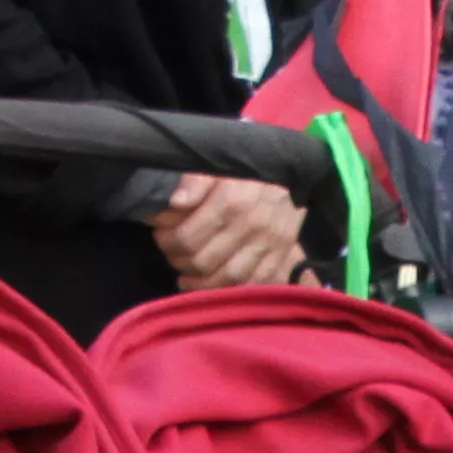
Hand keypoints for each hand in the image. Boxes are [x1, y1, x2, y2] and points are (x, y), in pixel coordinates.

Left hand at [151, 170, 306, 288]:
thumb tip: (175, 201)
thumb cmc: (247, 168)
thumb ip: (194, 180)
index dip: (167, 241)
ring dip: (202, 283)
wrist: (291, 171)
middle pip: (204, 261)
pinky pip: (254, 283)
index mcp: (232, 201)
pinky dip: (233, 289)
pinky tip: (217, 284)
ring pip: (227, 278)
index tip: (162, 236)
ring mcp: (270, 244)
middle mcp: (252, 226)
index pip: (187, 238)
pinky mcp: (282, 256)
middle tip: (173, 255)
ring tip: (188, 276)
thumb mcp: (217, 164)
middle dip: (180, 262)